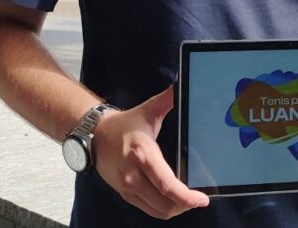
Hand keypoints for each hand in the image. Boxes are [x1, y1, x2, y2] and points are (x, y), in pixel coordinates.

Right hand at [93, 84, 210, 218]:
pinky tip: (172, 201)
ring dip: (175, 209)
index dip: (187, 197)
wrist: (95, 134)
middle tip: (198, 199)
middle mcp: (133, 175)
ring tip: (188, 201)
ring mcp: (127, 187)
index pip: (168, 185)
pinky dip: (163, 209)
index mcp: (143, 154)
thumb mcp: (149, 109)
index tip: (202, 199)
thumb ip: (169, 98)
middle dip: (185, 205)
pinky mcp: (124, 193)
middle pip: (164, 204)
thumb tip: (182, 86)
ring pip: (157, 210)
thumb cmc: (125, 124)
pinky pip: (147, 209)